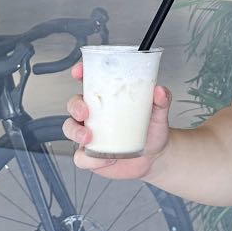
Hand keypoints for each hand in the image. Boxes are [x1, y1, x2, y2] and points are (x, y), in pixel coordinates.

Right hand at [64, 58, 171, 178]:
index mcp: (107, 100)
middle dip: (75, 106)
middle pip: (73, 105)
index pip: (89, 82)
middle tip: (85, 112)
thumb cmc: (151, 130)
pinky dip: (90, 159)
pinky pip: (81, 158)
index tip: (78, 71)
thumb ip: (161, 101)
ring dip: (75, 132)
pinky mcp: (90, 156)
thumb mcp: (158, 114)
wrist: (154, 158)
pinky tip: (107, 159)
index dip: (80, 74)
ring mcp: (89, 136)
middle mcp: (94, 116)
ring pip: (70, 129)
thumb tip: (160, 91)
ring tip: (89, 138)